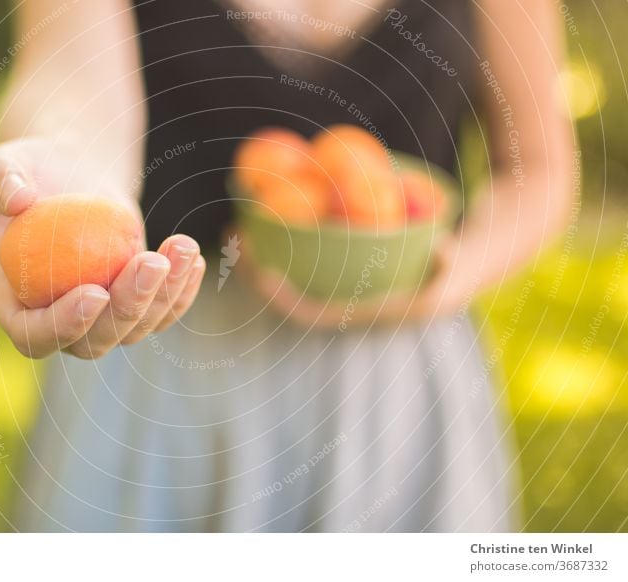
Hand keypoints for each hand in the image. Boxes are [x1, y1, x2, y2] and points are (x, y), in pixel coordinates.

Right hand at [0, 137, 205, 358]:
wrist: (72, 174)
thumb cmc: (32, 170)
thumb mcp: (6, 163)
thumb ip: (0, 179)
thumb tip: (18, 199)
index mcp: (15, 302)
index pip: (33, 335)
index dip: (64, 325)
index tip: (96, 292)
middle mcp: (56, 321)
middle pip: (94, 343)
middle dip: (128, 308)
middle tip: (152, 262)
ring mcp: (99, 319)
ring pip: (135, 331)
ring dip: (164, 296)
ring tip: (183, 247)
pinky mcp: (132, 303)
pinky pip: (161, 314)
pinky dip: (181, 293)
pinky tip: (194, 260)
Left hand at [243, 233, 476, 328]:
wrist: (451, 271)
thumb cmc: (448, 272)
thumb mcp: (453, 271)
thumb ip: (449, 264)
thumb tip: (444, 250)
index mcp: (357, 315)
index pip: (310, 314)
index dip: (283, 300)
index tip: (260, 272)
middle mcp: (338, 304)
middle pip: (285, 294)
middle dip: (254, 271)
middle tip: (233, 235)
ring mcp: (332, 288)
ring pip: (286, 275)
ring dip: (257, 254)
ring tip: (235, 223)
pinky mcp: (331, 271)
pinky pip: (296, 260)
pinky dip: (277, 242)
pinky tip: (261, 210)